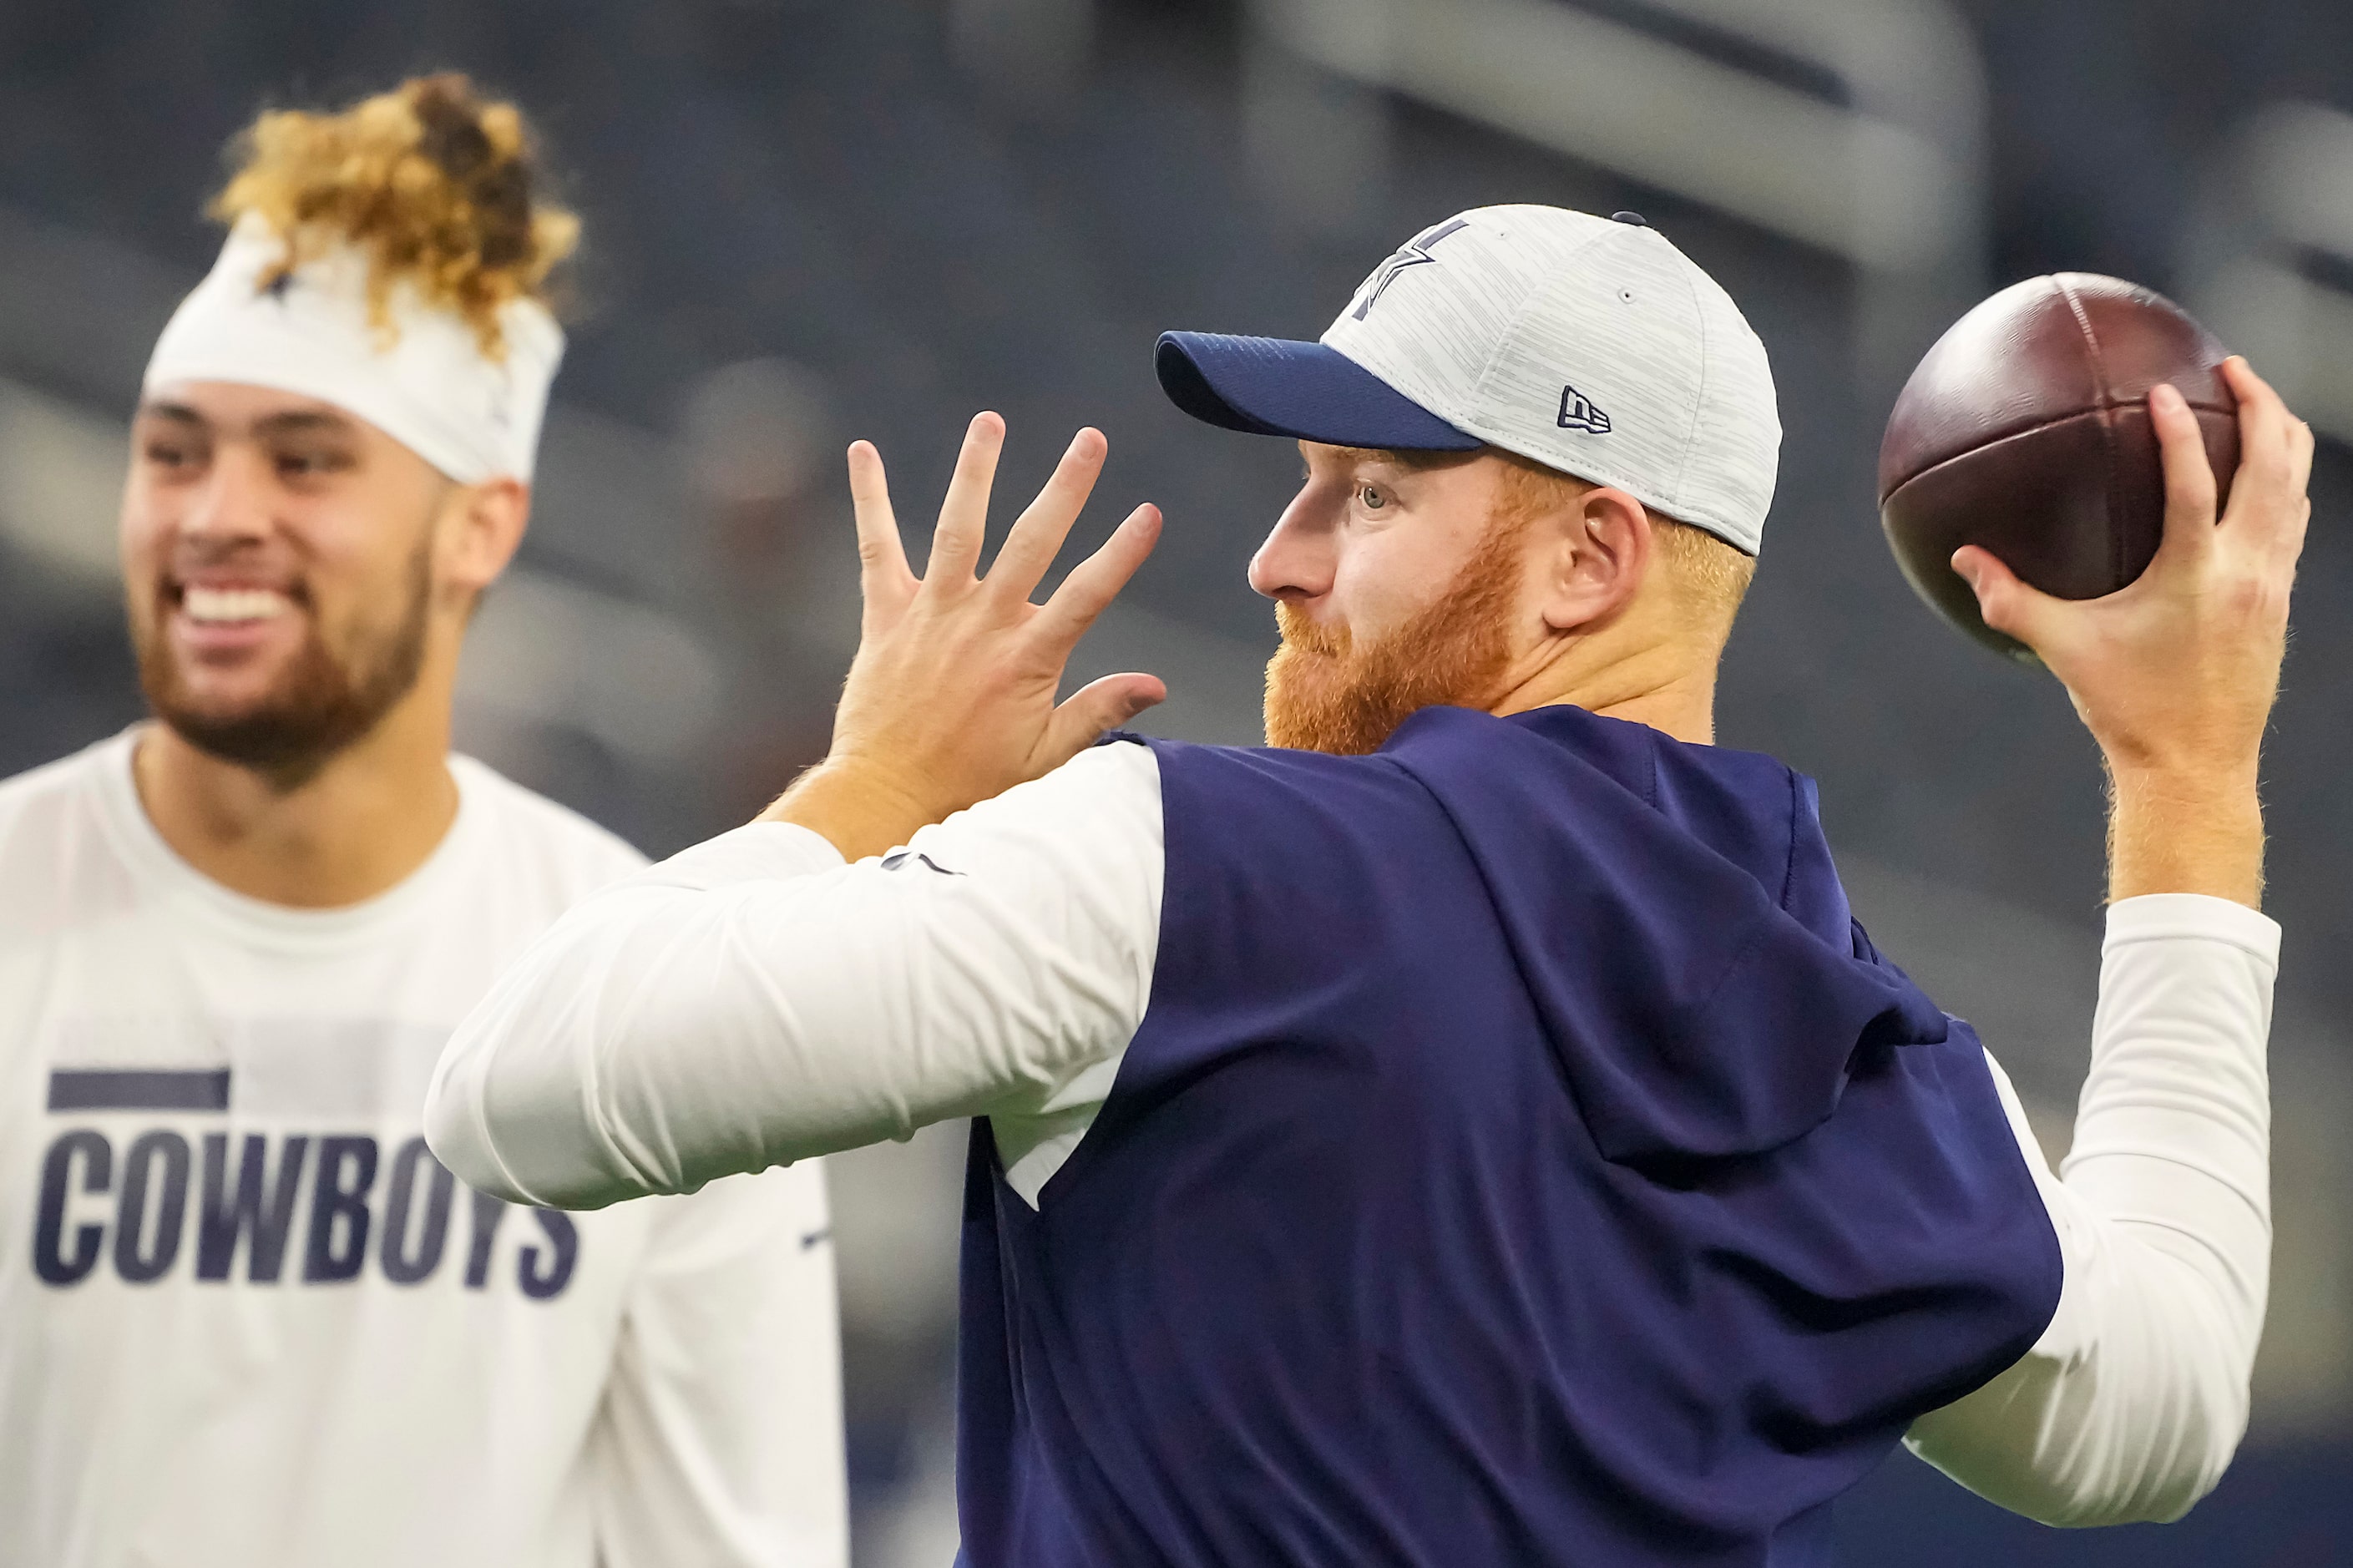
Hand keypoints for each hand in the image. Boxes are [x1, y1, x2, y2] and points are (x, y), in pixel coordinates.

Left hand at [760, 413, 1164, 859]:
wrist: (885, 792)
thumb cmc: (971, 782)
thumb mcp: (1046, 757)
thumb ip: (1099, 712)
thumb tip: (1157, 685)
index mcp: (1027, 657)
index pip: (1088, 593)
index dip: (1121, 551)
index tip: (1149, 512)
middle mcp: (982, 623)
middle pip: (1032, 540)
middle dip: (1065, 486)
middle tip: (1090, 439)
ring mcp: (932, 613)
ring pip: (960, 526)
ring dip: (976, 470)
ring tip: (990, 421)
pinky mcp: (886, 614)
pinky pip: (877, 545)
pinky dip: (869, 498)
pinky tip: (863, 452)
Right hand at [1953, 357, 2313, 905]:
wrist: (2197, 765)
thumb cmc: (2127, 709)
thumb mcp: (2062, 650)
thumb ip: (2009, 600)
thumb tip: (1960, 559)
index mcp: (2196, 575)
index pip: (2194, 483)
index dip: (2178, 431)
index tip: (2160, 390)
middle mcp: (2247, 570)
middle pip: (2273, 464)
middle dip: (2259, 404)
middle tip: (2229, 366)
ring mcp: (2273, 583)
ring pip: (2295, 487)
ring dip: (2282, 434)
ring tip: (2256, 400)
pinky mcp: (2281, 599)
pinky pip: (2292, 520)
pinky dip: (2283, 481)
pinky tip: (2262, 471)